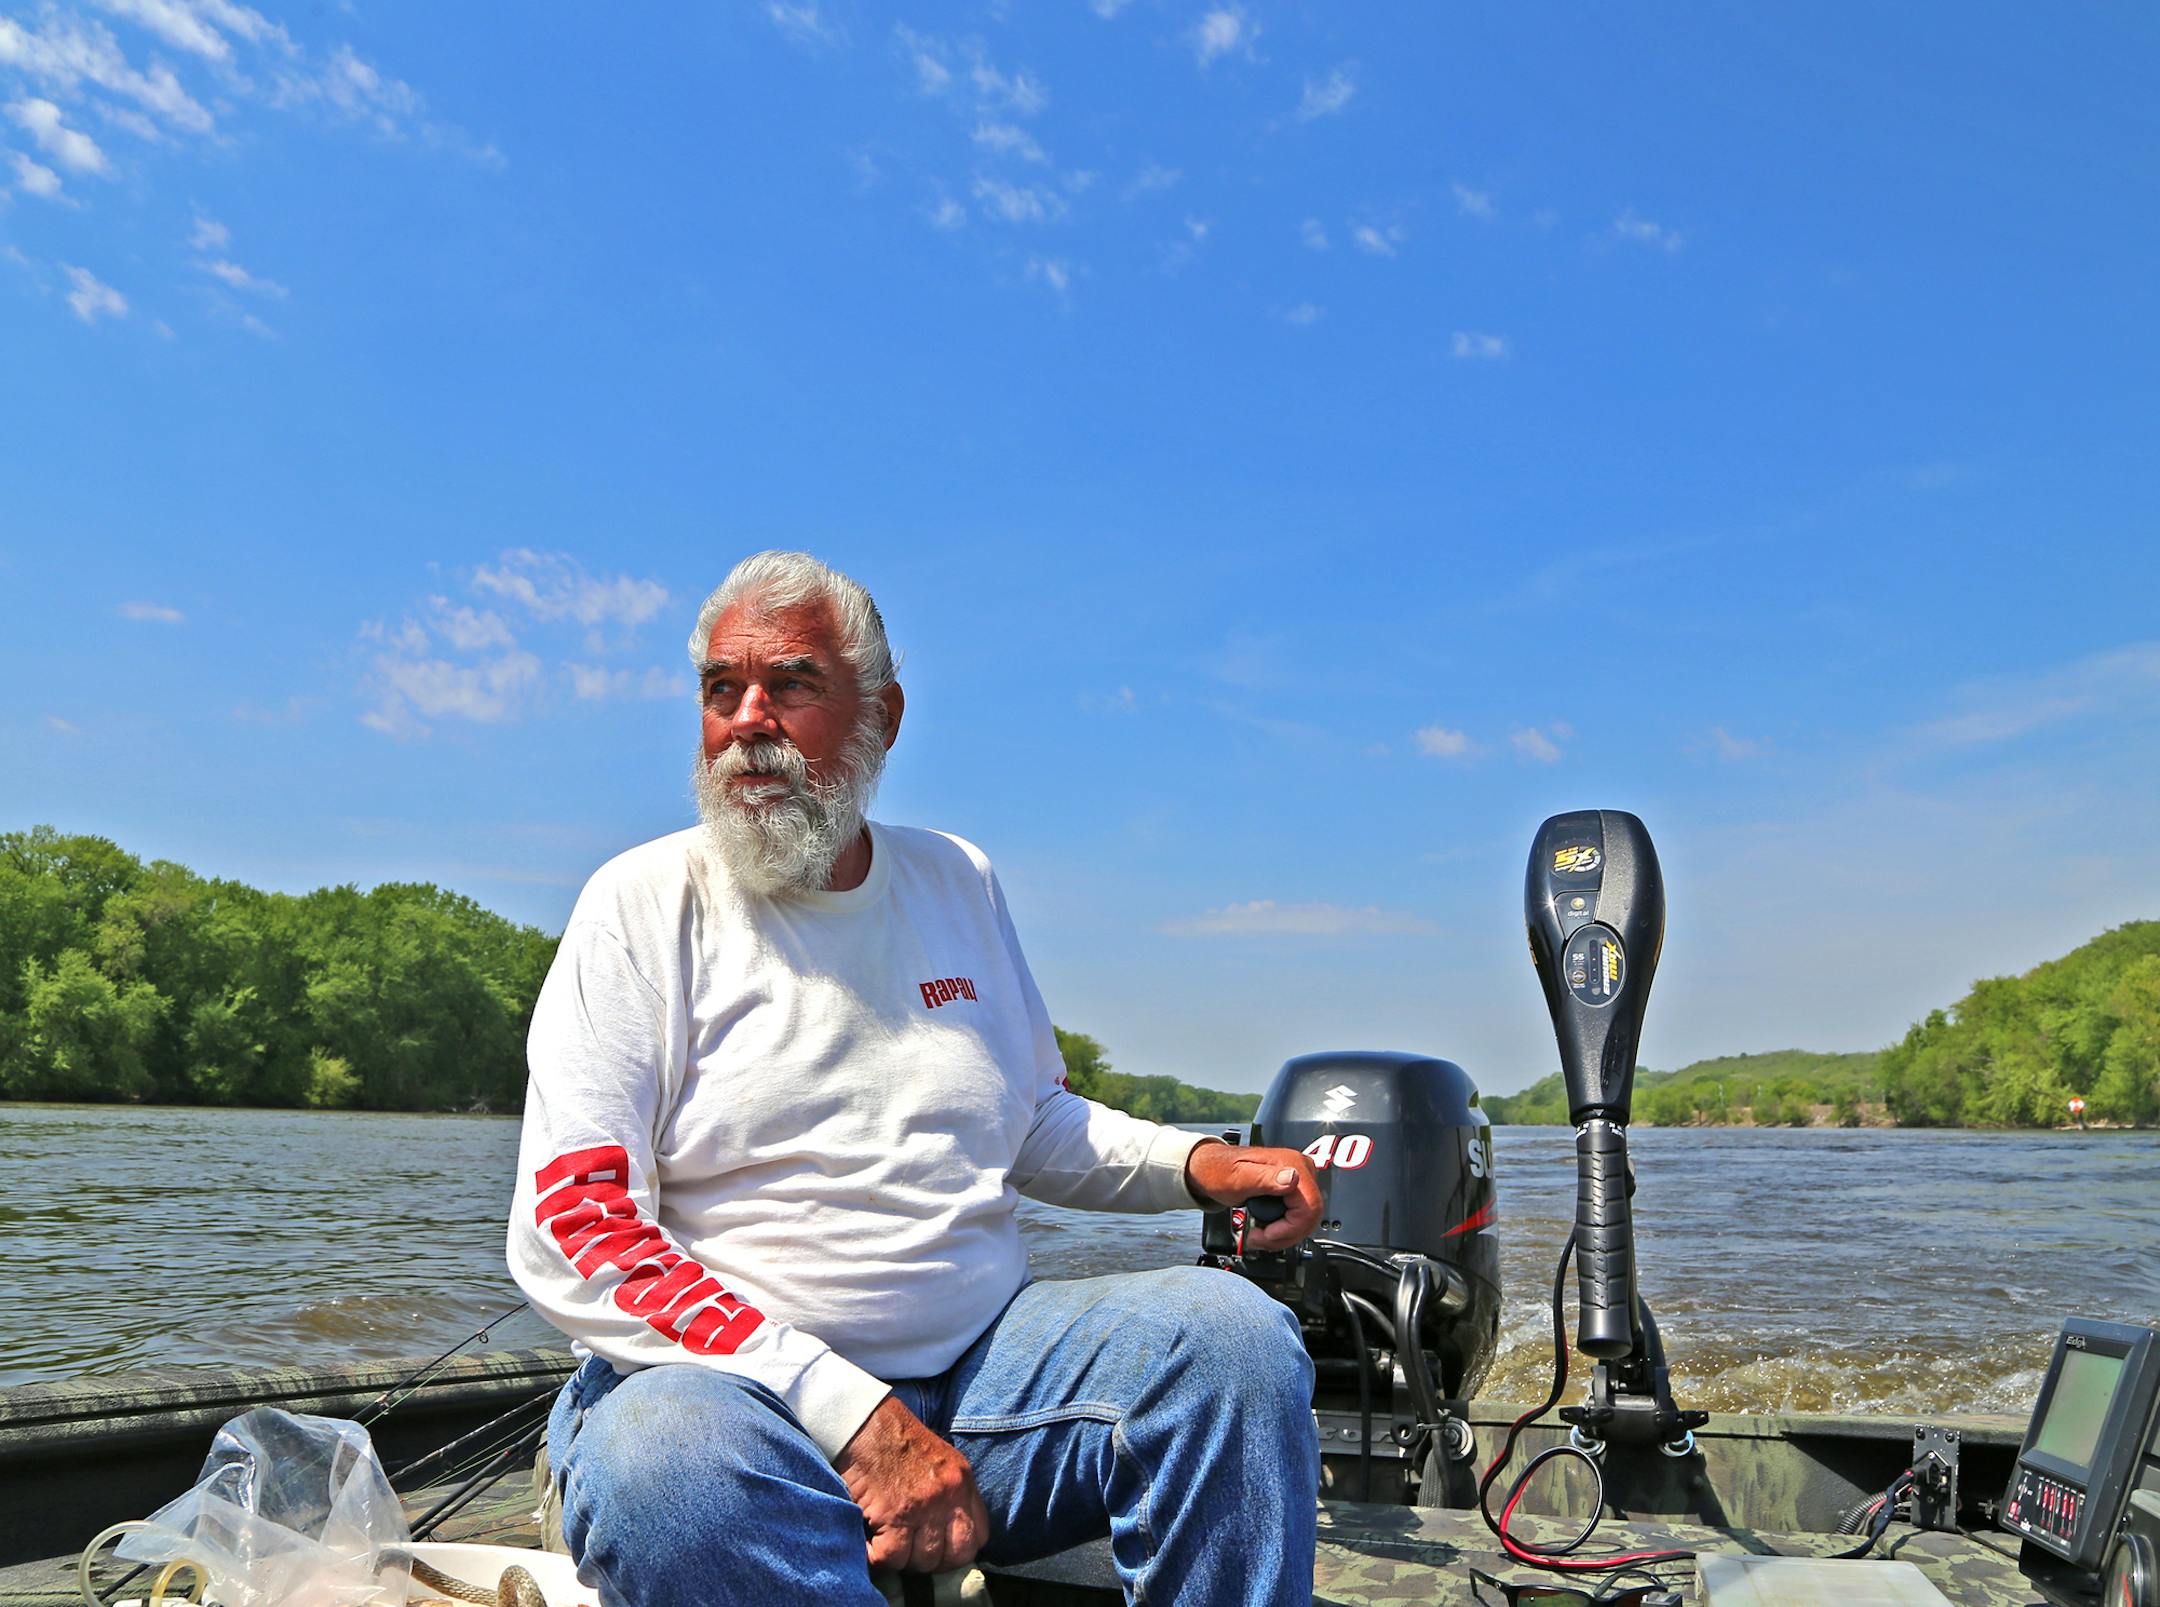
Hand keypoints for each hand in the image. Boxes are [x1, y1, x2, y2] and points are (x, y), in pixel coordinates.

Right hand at [834, 1396, 989, 1573]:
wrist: (863, 1421)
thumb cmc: (895, 1440)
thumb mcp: (939, 1460)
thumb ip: (950, 1493)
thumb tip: (948, 1534)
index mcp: (962, 1481)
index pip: (978, 1537)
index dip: (957, 1552)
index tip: (938, 1551)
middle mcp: (949, 1495)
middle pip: (954, 1556)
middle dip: (931, 1563)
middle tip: (910, 1553)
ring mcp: (923, 1505)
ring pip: (921, 1561)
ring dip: (901, 1560)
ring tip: (886, 1545)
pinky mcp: (893, 1513)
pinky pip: (890, 1556)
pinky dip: (876, 1557)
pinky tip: (868, 1545)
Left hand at [1184, 1142, 1322, 1250]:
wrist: (1212, 1171)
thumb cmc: (1221, 1171)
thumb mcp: (1238, 1178)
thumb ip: (1265, 1179)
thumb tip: (1292, 1179)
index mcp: (1292, 1163)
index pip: (1310, 1207)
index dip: (1290, 1228)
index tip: (1268, 1234)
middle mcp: (1301, 1169)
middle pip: (1311, 1217)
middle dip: (1285, 1235)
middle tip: (1260, 1238)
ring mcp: (1300, 1180)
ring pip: (1307, 1221)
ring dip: (1283, 1236)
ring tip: (1260, 1235)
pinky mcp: (1295, 1191)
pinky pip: (1299, 1219)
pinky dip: (1283, 1231)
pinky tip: (1267, 1229)